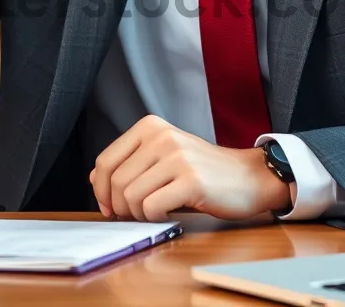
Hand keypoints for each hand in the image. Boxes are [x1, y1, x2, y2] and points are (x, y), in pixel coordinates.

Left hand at [89, 115, 291, 221]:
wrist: (249, 176)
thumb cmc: (203, 172)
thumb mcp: (163, 158)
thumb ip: (130, 165)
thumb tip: (95, 180)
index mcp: (150, 127)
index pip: (105, 161)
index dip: (101, 190)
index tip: (109, 207)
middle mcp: (161, 136)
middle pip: (116, 182)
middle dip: (120, 207)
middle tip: (135, 216)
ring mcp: (177, 156)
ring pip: (131, 196)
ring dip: (138, 214)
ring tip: (155, 213)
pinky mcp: (191, 180)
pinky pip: (152, 207)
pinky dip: (155, 218)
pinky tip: (169, 213)